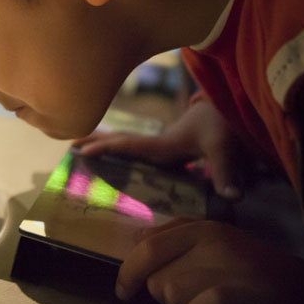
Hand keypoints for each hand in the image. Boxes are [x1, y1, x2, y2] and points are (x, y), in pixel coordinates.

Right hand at [73, 100, 246, 199]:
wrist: (231, 106)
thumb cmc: (224, 123)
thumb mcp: (223, 145)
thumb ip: (225, 171)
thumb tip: (232, 197)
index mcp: (162, 144)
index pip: (128, 145)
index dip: (105, 148)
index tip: (82, 151)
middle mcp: (157, 144)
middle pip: (120, 141)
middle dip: (95, 142)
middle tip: (71, 145)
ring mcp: (162, 144)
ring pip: (127, 143)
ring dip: (105, 144)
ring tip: (82, 146)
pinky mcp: (170, 148)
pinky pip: (138, 148)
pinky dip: (121, 148)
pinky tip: (117, 154)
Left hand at [116, 219, 303, 303]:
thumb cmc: (258, 277)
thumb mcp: (218, 249)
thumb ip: (179, 240)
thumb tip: (137, 237)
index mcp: (203, 227)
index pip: (147, 246)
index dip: (129, 271)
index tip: (125, 291)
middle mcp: (212, 239)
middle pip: (156, 275)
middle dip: (165, 298)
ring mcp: (227, 264)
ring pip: (171, 294)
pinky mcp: (240, 291)